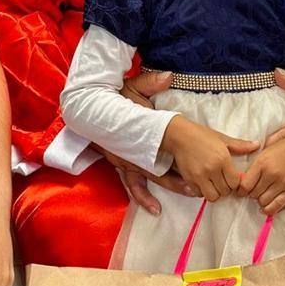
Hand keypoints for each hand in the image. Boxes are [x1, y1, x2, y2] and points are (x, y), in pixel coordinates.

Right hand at [99, 69, 190, 215]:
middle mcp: (133, 149)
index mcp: (138, 130)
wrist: (85, 110)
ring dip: (170, 186)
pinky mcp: (122, 165)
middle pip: (160, 167)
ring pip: (151, 178)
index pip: (163, 143)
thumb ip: (148, 83)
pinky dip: (143, 197)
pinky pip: (133, 185)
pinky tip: (155, 209)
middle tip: (200, 184)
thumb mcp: (129, 87)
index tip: (198, 161)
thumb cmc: (110, 100)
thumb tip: (167, 76)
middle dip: (180, 177)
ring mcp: (126, 160)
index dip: (181, 154)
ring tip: (190, 192)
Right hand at [161, 116, 262, 202]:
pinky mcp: (189, 180)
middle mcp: (212, 169)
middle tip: (222, 180)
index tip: (231, 177)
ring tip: (213, 183)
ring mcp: (199, 176)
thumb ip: (240, 145)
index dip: (235, 182)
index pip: (235, 182)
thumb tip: (257, 145)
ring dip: (214, 192)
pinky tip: (203, 182)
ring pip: (213, 196)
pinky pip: (199, 194)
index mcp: (222, 159)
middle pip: (225, 191)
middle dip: (225, 188)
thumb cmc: (202, 135)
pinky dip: (202, 191)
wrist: (180, 136)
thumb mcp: (222, 138)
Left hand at [239, 128, 284, 215]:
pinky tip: (266, 206)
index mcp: (262, 162)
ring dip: (260, 200)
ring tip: (261, 195)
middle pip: (254, 194)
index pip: (245, 184)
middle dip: (251, 194)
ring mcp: (282, 183)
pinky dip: (269, 209)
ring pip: (264, 201)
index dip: (240, 190)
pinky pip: (277, 205)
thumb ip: (254, 166)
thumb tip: (241, 180)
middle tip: (253, 191)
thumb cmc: (284, 147)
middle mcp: (271, 174)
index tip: (241, 190)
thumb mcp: (265, 151)